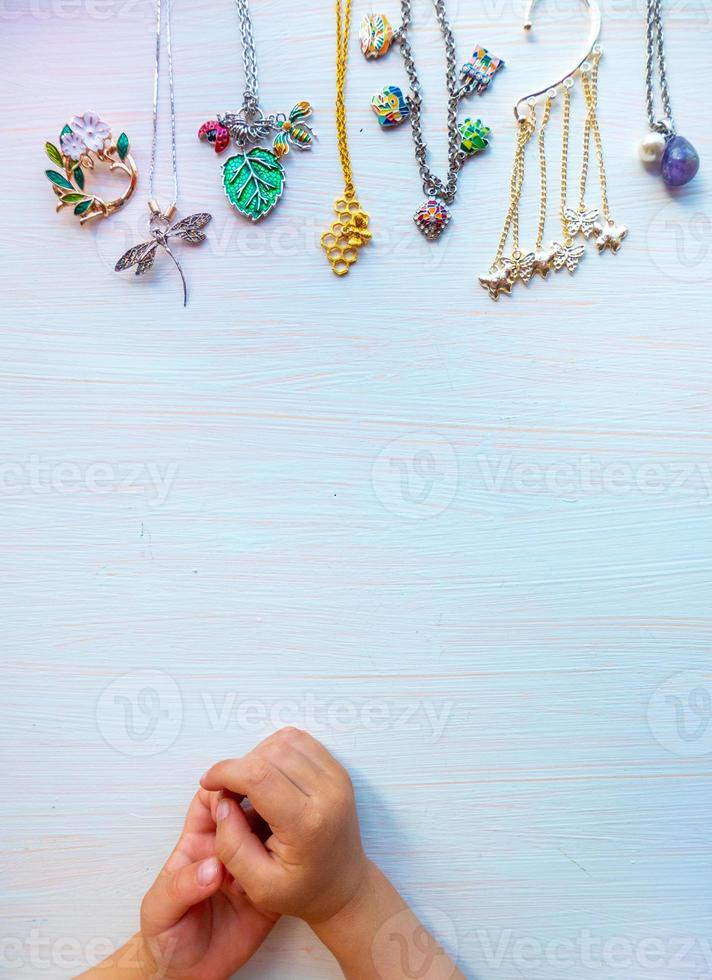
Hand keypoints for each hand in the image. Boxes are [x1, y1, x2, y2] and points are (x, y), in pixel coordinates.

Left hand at [79, 788, 277, 979]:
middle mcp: (226, 850)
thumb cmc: (165, 935)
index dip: (224, 790)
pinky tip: (292, 860)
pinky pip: (282, 869)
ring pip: (269, 835)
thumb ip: (181, 886)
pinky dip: (290, 860)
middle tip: (270, 807)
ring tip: (284, 834)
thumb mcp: (160, 909)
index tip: (238, 789)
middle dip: (259, 802)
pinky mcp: (267, 892)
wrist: (184, 974)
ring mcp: (249, 869)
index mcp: (198, 843)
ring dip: (278, 828)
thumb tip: (211, 868)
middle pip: (246, 811)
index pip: (212, 802)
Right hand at [201, 727, 369, 924]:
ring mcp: (337, 778)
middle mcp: (328, 793)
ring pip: (285, 740)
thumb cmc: (301, 892)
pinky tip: (269, 778)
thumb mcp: (257, 886)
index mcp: (307, 824)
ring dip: (258, 755)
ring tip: (250, 787)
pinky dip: (277, 751)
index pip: (259, 776)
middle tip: (231, 794)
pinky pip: (300, 741)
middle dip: (240, 766)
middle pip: (270, 752)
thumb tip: (223, 802)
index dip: (225, 772)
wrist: (344, 888)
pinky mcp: (338, 770)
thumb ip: (232, 846)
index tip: (208, 783)